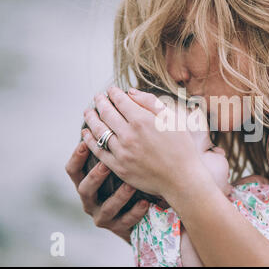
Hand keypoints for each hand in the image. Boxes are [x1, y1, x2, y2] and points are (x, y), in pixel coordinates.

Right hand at [65, 141, 148, 242]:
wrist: (137, 217)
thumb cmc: (127, 181)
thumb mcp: (117, 167)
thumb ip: (113, 149)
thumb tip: (116, 119)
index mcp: (86, 182)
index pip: (72, 170)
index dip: (76, 156)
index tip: (85, 140)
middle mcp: (90, 200)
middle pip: (84, 188)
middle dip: (95, 176)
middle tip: (106, 164)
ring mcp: (102, 215)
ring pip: (106, 207)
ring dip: (118, 195)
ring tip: (130, 185)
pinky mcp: (117, 228)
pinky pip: (125, 221)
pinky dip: (134, 211)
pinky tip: (144, 202)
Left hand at [81, 86, 201, 198]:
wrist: (182, 179)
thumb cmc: (182, 147)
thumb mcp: (172, 119)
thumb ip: (151, 102)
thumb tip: (131, 92)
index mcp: (142, 120)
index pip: (121, 100)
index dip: (114, 93)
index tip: (111, 90)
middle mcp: (128, 134)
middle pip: (107, 113)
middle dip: (100, 102)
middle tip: (97, 97)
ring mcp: (121, 151)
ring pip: (99, 130)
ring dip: (91, 118)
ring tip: (88, 112)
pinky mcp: (118, 167)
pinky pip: (99, 150)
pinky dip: (90, 140)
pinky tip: (86, 133)